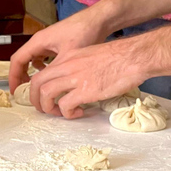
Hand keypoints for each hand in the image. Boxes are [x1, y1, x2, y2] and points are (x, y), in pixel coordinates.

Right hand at [9, 9, 110, 91]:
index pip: (18, 60)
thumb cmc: (84, 31)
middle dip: (21, 77)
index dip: (14, 77)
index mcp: (38, 41)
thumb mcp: (68, 55)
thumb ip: (54, 70)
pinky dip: (43, 68)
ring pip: (33, 59)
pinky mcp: (57, 44)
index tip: (14, 91)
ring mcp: (48, 42)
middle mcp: (40, 41)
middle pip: (22, 60)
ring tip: (36, 88)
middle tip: (24, 93)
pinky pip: (43, 58)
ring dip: (32, 73)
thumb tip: (45, 88)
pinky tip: (51, 76)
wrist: (99, 20)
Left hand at [29, 36, 148, 118]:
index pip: (43, 72)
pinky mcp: (85, 90)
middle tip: (44, 109)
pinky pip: (65, 105)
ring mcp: (75, 78)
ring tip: (59, 113)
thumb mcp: (92, 57)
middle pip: (37, 83)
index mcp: (69, 57)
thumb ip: (80, 68)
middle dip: (35, 100)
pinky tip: (77, 114)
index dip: (38, 87)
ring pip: (45, 94)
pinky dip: (67, 113)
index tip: (44, 97)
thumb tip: (77, 83)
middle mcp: (67, 65)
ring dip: (48, 108)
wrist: (134, 57)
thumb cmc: (121, 58)